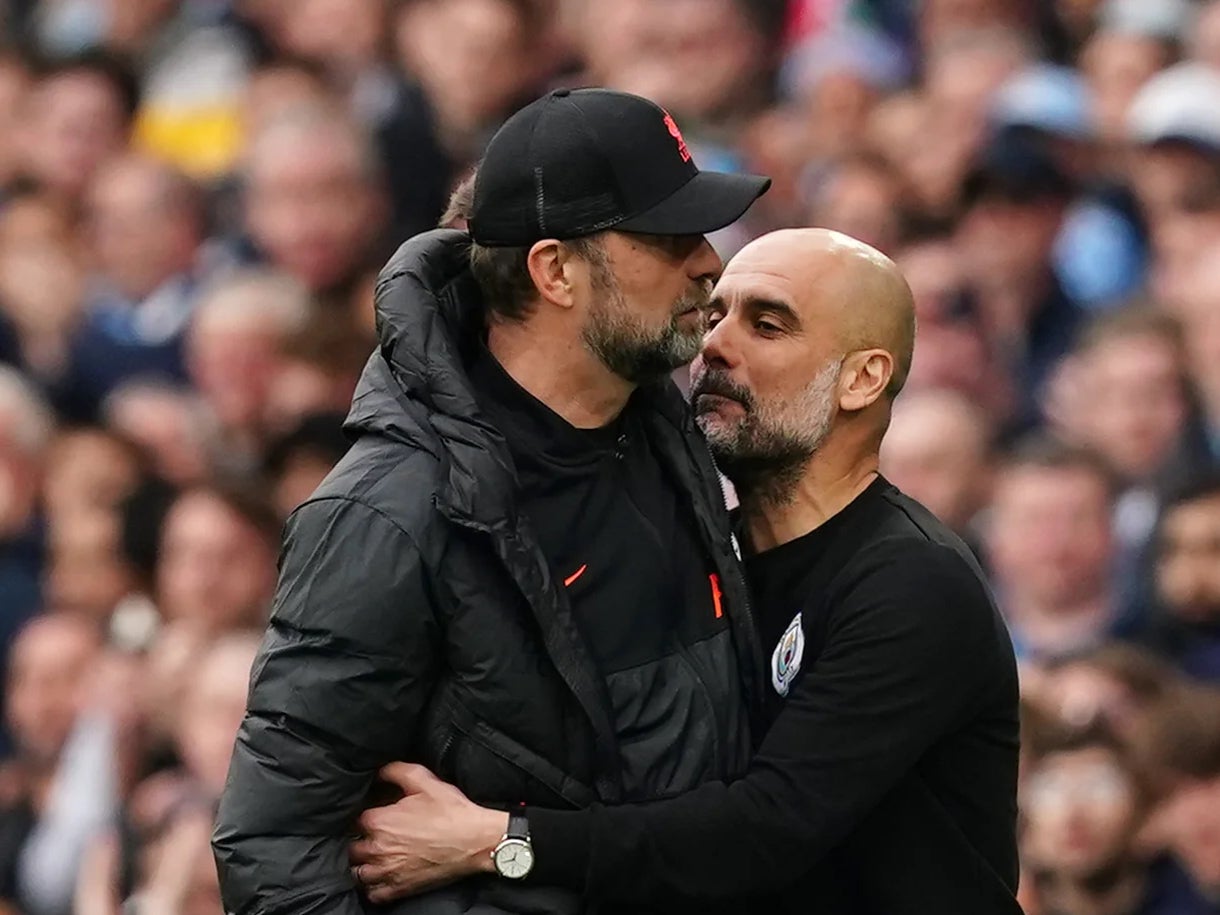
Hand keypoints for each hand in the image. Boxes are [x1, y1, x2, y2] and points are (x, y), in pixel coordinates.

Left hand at [351, 763, 506, 904]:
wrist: (476, 841)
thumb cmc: (452, 812)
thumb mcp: (425, 780)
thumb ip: (396, 771)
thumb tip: (380, 771)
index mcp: (379, 821)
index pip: (356, 819)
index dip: (367, 816)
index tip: (377, 816)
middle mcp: (377, 849)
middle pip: (353, 848)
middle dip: (362, 841)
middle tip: (377, 836)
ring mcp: (387, 872)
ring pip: (359, 873)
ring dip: (364, 865)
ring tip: (376, 858)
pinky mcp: (399, 889)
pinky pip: (373, 894)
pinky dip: (374, 887)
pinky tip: (382, 877)